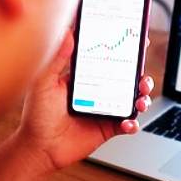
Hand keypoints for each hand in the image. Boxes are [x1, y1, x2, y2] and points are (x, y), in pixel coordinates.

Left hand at [17, 29, 153, 171]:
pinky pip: (128, 124)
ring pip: (133, 99)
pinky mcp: (109, 128)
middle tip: (142, 75)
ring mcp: (105, 109)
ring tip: (140, 99)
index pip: (108, 58)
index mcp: (85, 76)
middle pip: (128, 78)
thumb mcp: (44, 81)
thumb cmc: (37, 115)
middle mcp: (98, 91)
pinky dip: (133, 123)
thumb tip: (67, 32)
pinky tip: (128, 122)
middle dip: (141, 74)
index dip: (123, 49)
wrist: (40, 148)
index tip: (135, 39)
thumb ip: (57, 57)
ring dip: (143, 97)